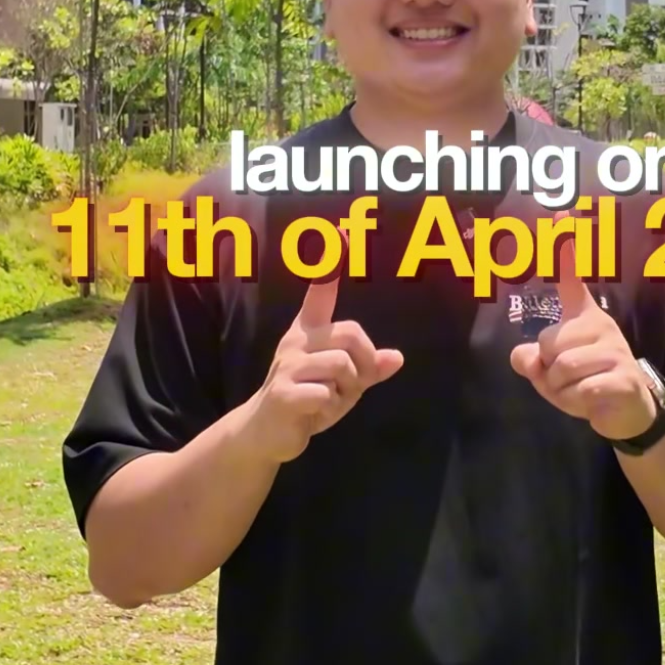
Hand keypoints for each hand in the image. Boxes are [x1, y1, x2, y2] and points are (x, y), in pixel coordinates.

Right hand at [243, 249, 403, 465]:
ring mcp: (287, 365)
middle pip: (351, 334)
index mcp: (309, 331)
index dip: (331, 264)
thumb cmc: (309, 399)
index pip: (321, 292)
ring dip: (346, 392)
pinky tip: (316, 414)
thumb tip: (398, 358)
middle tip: (353, 386)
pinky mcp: (283, 393)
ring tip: (329, 401)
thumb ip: (369, 368)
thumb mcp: (345, 383)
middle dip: (364, 364)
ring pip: (343, 366)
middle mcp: (297, 341)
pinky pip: (326, 394)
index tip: (341, 232)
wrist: (266, 431)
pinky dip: (330, 409)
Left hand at [510, 237, 655, 445]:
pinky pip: (581, 390)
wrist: (629, 413)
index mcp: (584, 318)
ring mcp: (615, 351)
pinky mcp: (624, 378)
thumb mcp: (552, 374)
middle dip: (548, 371)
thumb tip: (522, 356)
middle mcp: (601, 326)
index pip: (572, 279)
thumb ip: (533, 362)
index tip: (561, 215)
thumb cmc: (588, 383)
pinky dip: (577, 403)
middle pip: (550, 342)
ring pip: (563, 368)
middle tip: (566, 381)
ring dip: (561, 391)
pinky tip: (592, 401)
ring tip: (577, 392)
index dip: (565, 248)